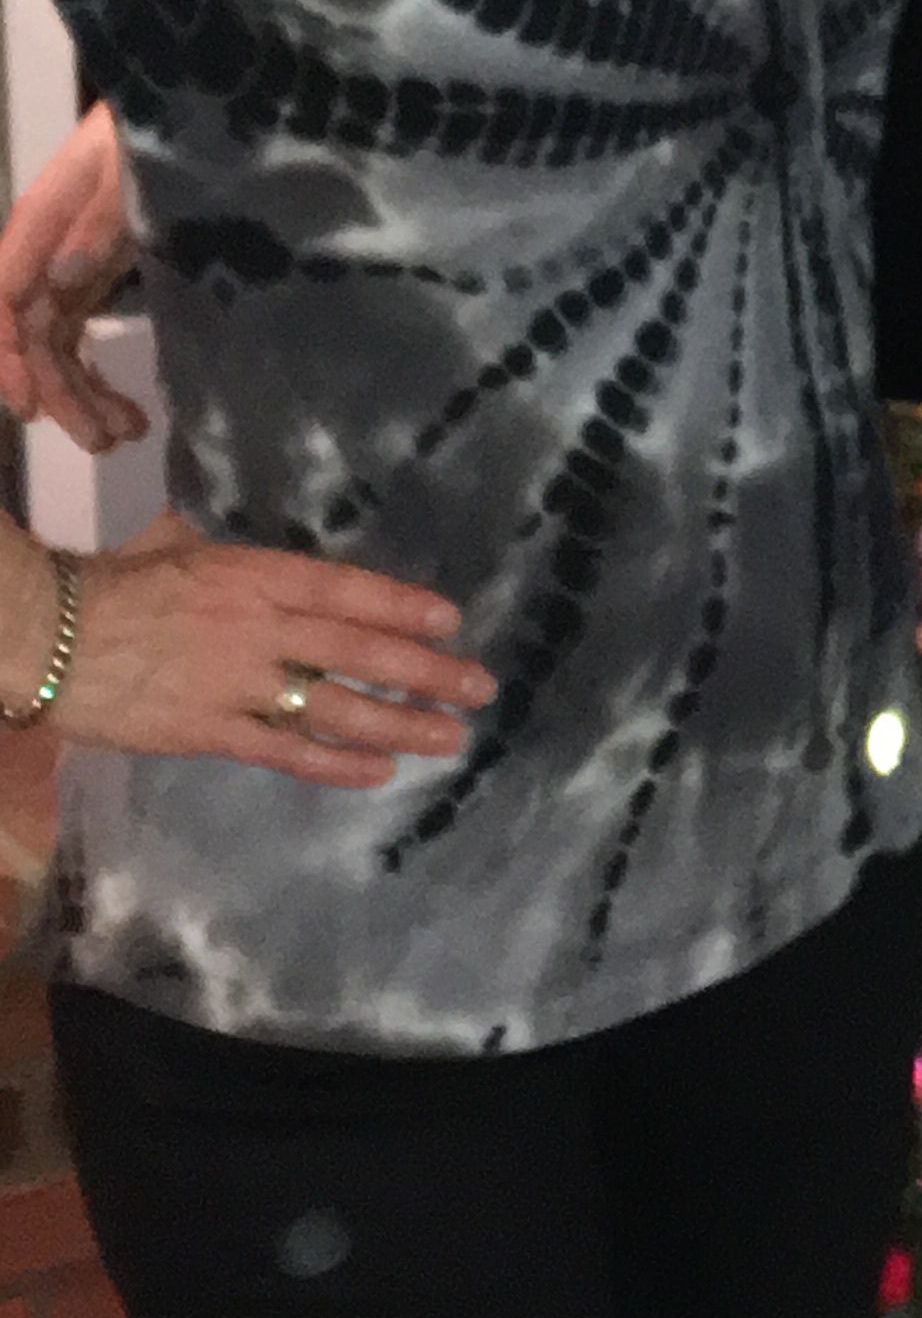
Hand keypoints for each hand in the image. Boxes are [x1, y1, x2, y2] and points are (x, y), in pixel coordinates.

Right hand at [0, 104, 141, 449]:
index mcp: (48, 211)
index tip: (33, 408)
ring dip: (79, 394)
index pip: (4, 294)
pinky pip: (80, 331)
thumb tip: (60, 279)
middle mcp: (50, 240)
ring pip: (54, 340)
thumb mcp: (142, 160)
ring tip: (124, 437)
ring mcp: (74, 257)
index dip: (9, 354)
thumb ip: (104, 216)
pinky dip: (96, 374)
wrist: (204, 94)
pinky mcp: (103, 267)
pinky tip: (128, 412)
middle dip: (58, 390)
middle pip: (30, 329)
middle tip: (104, 442)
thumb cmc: (174, 122)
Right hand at [6, 517, 496, 791]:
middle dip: (424, 670)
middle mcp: (256, 625)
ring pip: (333, 705)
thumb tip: (290, 571)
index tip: (451, 621)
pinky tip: (379, 770)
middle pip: (356, 649)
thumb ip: (247, 566)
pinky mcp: (208, 732)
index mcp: (253, 573)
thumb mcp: (187, 548)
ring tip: (450, 736)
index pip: (346, 589)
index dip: (402, 606)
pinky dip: (336, 762)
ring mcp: (235, 682)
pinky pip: (284, 750)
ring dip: (398, 722)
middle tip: (479, 686)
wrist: (46, 635)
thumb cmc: (116, 583)